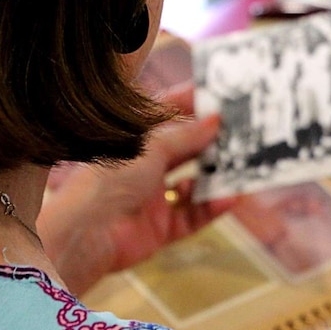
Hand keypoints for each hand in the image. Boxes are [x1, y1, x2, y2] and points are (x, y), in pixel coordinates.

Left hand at [38, 81, 234, 295]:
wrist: (88, 233)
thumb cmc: (109, 180)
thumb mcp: (152, 148)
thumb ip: (186, 136)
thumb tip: (215, 121)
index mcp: (133, 142)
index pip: (166, 117)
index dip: (191, 105)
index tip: (219, 96)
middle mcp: (143, 168)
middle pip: (184, 152)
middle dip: (211, 144)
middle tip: (242, 133)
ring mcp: (152, 199)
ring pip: (193, 185)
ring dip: (216, 178)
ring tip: (243, 167)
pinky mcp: (160, 228)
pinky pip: (192, 216)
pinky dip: (211, 208)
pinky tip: (229, 198)